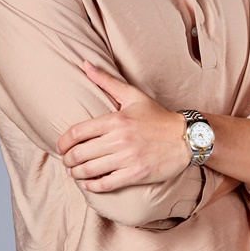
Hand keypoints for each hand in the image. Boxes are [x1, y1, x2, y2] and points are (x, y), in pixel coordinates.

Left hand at [57, 61, 191, 191]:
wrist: (187, 138)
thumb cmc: (158, 117)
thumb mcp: (133, 95)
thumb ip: (107, 81)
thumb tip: (84, 64)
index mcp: (115, 120)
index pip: (76, 133)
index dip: (63, 143)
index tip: (62, 147)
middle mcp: (119, 140)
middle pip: (79, 154)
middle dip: (68, 160)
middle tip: (68, 162)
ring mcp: (127, 158)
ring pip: (89, 170)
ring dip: (77, 174)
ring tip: (75, 173)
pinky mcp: (136, 174)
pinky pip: (106, 184)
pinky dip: (93, 186)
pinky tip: (89, 184)